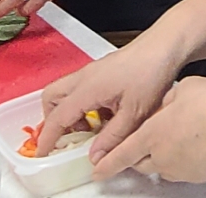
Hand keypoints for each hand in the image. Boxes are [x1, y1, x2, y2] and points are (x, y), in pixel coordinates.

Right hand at [37, 39, 180, 166]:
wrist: (164, 47)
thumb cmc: (150, 74)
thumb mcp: (133, 114)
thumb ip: (112, 138)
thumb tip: (94, 158)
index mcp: (87, 89)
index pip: (57, 118)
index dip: (47, 139)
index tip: (42, 155)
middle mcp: (83, 78)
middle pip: (50, 99)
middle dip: (53, 121)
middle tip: (68, 139)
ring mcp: (90, 72)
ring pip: (64, 93)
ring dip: (69, 113)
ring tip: (91, 130)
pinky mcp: (99, 71)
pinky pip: (79, 89)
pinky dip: (83, 105)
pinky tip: (105, 116)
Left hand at [94, 77, 205, 182]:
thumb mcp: (183, 89)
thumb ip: (167, 100)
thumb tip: (166, 104)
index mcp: (152, 134)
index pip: (121, 154)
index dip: (107, 163)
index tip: (98, 170)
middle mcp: (163, 156)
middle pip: (140, 163)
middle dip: (136, 155)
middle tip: (139, 145)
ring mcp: (181, 169)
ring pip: (162, 167)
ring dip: (161, 156)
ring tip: (176, 138)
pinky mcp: (199, 176)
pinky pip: (182, 170)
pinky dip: (182, 159)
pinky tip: (194, 144)